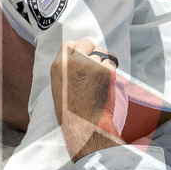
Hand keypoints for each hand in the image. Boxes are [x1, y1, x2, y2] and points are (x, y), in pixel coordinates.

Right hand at [50, 39, 124, 162]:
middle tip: (94, 65)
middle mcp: (73, 62)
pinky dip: (112, 70)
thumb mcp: (59, 88)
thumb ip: (65, 70)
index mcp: (58, 66)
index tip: (81, 60)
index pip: (69, 44)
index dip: (77, 50)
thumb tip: (76, 57)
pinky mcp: (105, 71)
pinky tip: (107, 82)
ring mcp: (90, 65)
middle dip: (92, 51)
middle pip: (86, 42)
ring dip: (103, 62)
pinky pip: (112, 62)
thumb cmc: (71, 113)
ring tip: (100, 80)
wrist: (85, 127)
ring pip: (101, 52)